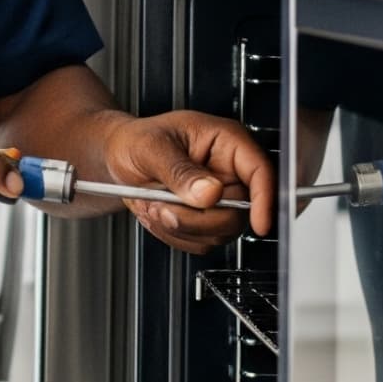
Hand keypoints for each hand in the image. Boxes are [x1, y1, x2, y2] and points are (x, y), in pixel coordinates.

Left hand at [101, 111, 275, 253]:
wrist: (117, 157)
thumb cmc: (135, 140)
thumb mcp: (151, 147)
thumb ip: (180, 170)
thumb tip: (210, 193)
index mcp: (226, 142)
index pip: (261, 172)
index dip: (264, 200)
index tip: (258, 223)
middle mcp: (228, 172)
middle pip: (240, 212)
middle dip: (197, 219)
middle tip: (161, 206)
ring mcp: (220, 198)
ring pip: (220, 232)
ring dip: (181, 227)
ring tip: (153, 204)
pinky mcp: (207, 219)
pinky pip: (202, 241)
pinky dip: (175, 235)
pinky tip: (158, 214)